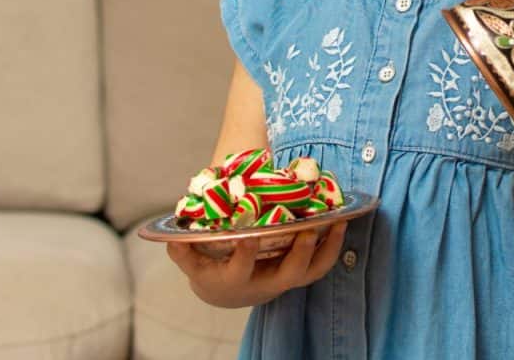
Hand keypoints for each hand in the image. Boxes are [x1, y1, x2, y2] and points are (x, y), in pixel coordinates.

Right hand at [166, 220, 348, 308]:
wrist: (229, 291)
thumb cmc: (210, 269)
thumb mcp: (192, 262)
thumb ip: (182, 250)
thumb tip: (173, 236)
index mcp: (235, 279)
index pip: (241, 269)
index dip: (246, 254)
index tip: (249, 235)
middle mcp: (264, 284)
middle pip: (287, 274)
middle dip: (299, 252)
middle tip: (308, 228)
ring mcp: (286, 279)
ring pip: (311, 271)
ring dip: (327, 248)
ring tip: (339, 221)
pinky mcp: (300, 273)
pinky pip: (321, 264)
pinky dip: (333, 246)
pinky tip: (341, 222)